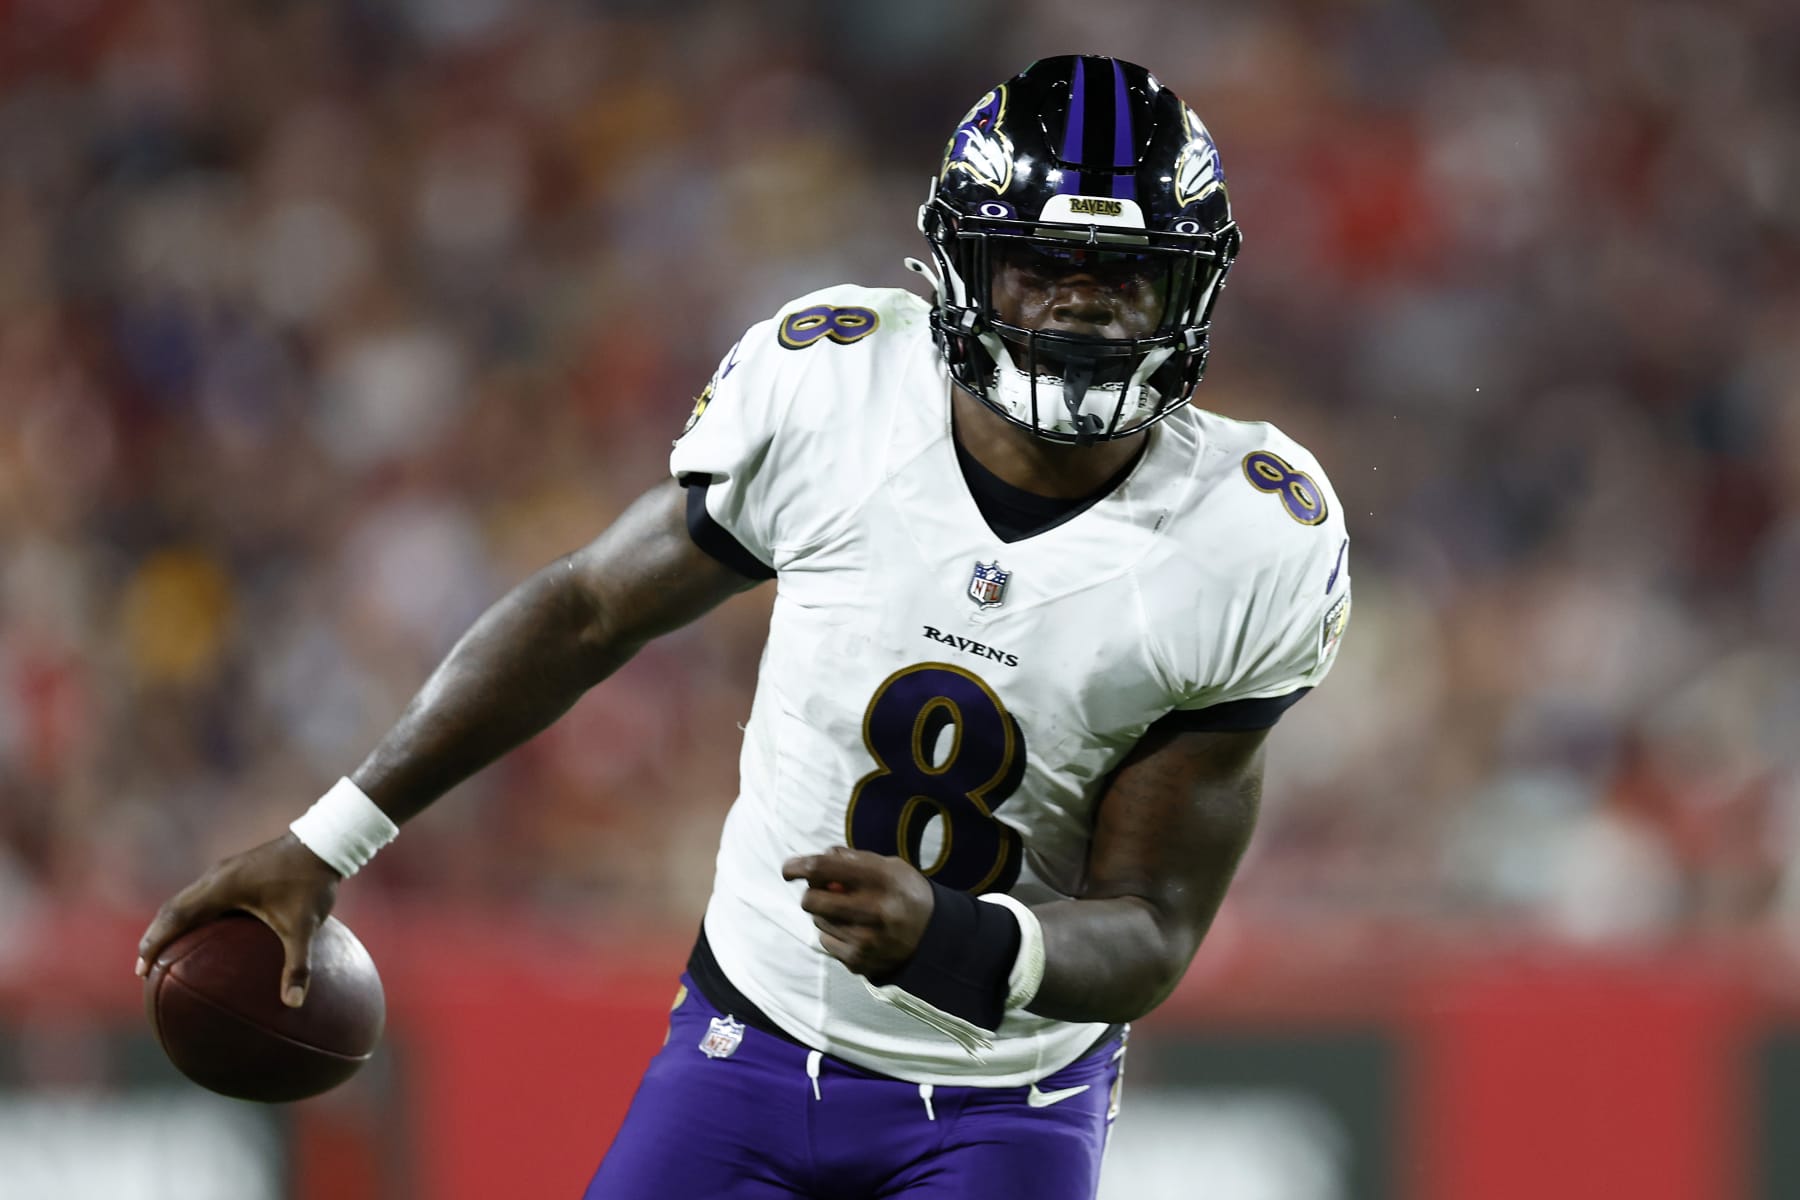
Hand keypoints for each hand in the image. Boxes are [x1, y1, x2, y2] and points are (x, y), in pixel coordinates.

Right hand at [136, 832, 342, 1007]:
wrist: (324, 842)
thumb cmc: (311, 883)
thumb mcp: (306, 926)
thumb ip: (298, 965)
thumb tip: (295, 1003)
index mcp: (221, 888)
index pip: (175, 917)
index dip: (154, 943)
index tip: (141, 970)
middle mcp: (216, 877)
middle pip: (172, 909)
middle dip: (156, 937)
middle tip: (146, 969)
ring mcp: (225, 872)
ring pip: (186, 900)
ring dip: (172, 925)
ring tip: (167, 954)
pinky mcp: (236, 871)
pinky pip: (204, 896)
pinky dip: (193, 916)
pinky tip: (205, 935)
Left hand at [780, 846, 934, 979]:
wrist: (934, 938)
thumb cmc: (906, 893)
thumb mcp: (889, 866)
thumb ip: (853, 860)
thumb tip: (819, 858)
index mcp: (881, 879)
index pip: (824, 869)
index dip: (799, 866)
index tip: (789, 869)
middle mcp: (873, 910)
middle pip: (812, 899)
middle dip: (811, 892)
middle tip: (822, 890)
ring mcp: (864, 939)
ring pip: (817, 920)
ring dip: (824, 912)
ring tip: (847, 911)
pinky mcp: (858, 961)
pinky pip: (825, 941)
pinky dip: (832, 933)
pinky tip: (853, 929)